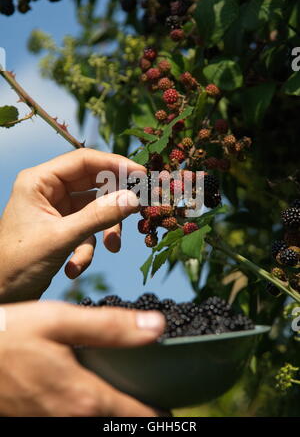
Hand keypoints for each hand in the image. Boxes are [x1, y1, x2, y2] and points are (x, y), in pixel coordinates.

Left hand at [0, 149, 144, 301]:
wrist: (2, 296)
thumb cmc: (18, 264)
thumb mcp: (62, 237)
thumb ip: (98, 217)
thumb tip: (133, 199)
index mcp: (39, 181)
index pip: (84, 161)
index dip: (115, 164)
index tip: (142, 174)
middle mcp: (49, 191)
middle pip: (94, 184)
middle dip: (114, 202)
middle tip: (138, 210)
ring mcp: (56, 210)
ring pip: (95, 209)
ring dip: (105, 230)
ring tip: (111, 248)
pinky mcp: (62, 229)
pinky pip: (87, 230)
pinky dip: (88, 249)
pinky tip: (74, 268)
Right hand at [0, 301, 165, 416]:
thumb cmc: (11, 335)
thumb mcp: (59, 321)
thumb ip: (110, 327)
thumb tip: (159, 326)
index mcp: (84, 398)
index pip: (140, 418)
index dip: (162, 414)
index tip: (174, 403)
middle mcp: (72, 420)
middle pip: (121, 424)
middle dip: (141, 413)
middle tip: (153, 392)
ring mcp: (53, 424)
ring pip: (98, 422)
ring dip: (117, 411)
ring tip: (127, 390)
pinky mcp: (38, 420)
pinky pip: (74, 418)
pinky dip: (92, 409)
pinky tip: (93, 389)